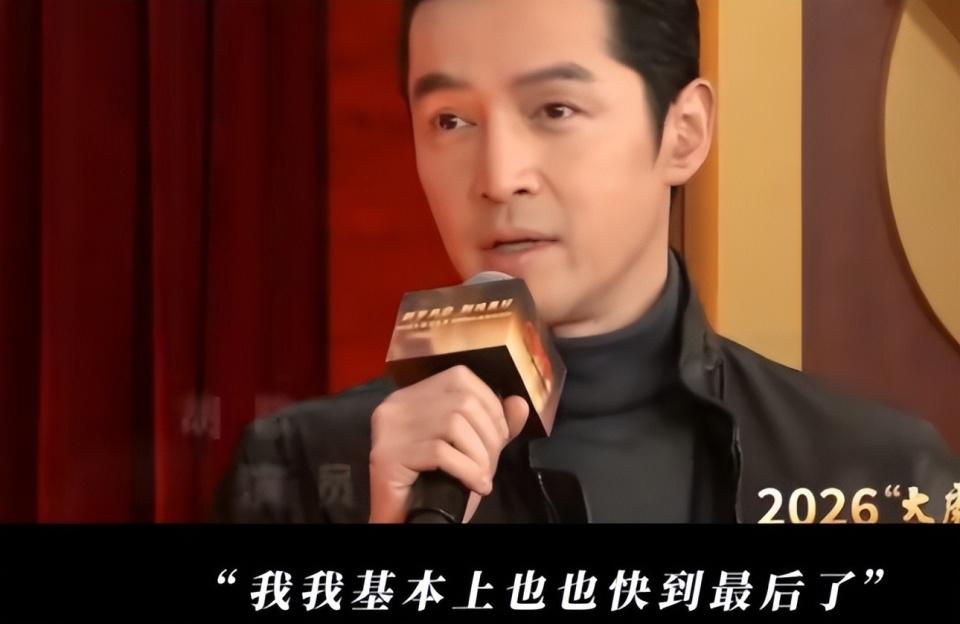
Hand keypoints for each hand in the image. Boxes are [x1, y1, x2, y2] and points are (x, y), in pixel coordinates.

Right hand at [368, 365, 528, 522]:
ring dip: (480, 455)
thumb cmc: (437, 484)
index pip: (459, 377)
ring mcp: (389, 428)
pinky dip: (467, 470)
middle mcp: (397, 404)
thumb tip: (519, 403)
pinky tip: (474, 485)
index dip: (489, 404)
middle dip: (489, 436)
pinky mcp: (386, 455)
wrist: (407, 520)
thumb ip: (494, 424)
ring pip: (454, 424)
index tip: (498, 437)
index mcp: (413, 394)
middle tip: (489, 466)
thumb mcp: (472, 448)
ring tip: (482, 477)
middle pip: (462, 401)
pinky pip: (441, 452)